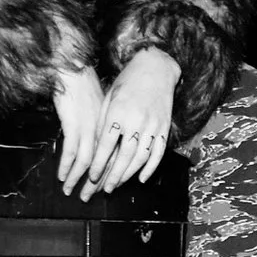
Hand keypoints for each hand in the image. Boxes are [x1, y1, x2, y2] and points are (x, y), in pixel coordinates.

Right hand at [52, 65, 105, 193]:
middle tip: (87, 198)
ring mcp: (89, 129)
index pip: (113, 157)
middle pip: (102, 164)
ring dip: (78, 180)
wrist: (74, 69)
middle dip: (93, 184)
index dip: (107, 175)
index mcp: (112, 127)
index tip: (103, 188)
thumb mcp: (100, 106)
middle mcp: (103, 130)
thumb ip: (102, 124)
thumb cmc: (85, 85)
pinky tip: (62, 177)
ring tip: (71, 192)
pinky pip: (71, 152)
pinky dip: (67, 166)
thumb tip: (100, 139)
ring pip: (87, 162)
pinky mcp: (74, 125)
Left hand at [80, 48, 179, 197]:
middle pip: (123, 156)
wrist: (155, 67)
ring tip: (117, 185)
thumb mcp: (109, 98)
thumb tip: (95, 148)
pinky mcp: (165, 127)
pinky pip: (158, 152)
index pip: (106, 146)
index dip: (98, 164)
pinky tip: (141, 179)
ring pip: (140, 158)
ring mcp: (153, 125)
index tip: (92, 177)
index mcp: (118, 113)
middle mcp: (136, 121)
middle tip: (104, 189)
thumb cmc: (127, 82)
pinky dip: (150, 168)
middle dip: (113, 176)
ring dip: (128, 175)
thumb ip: (103, 123)